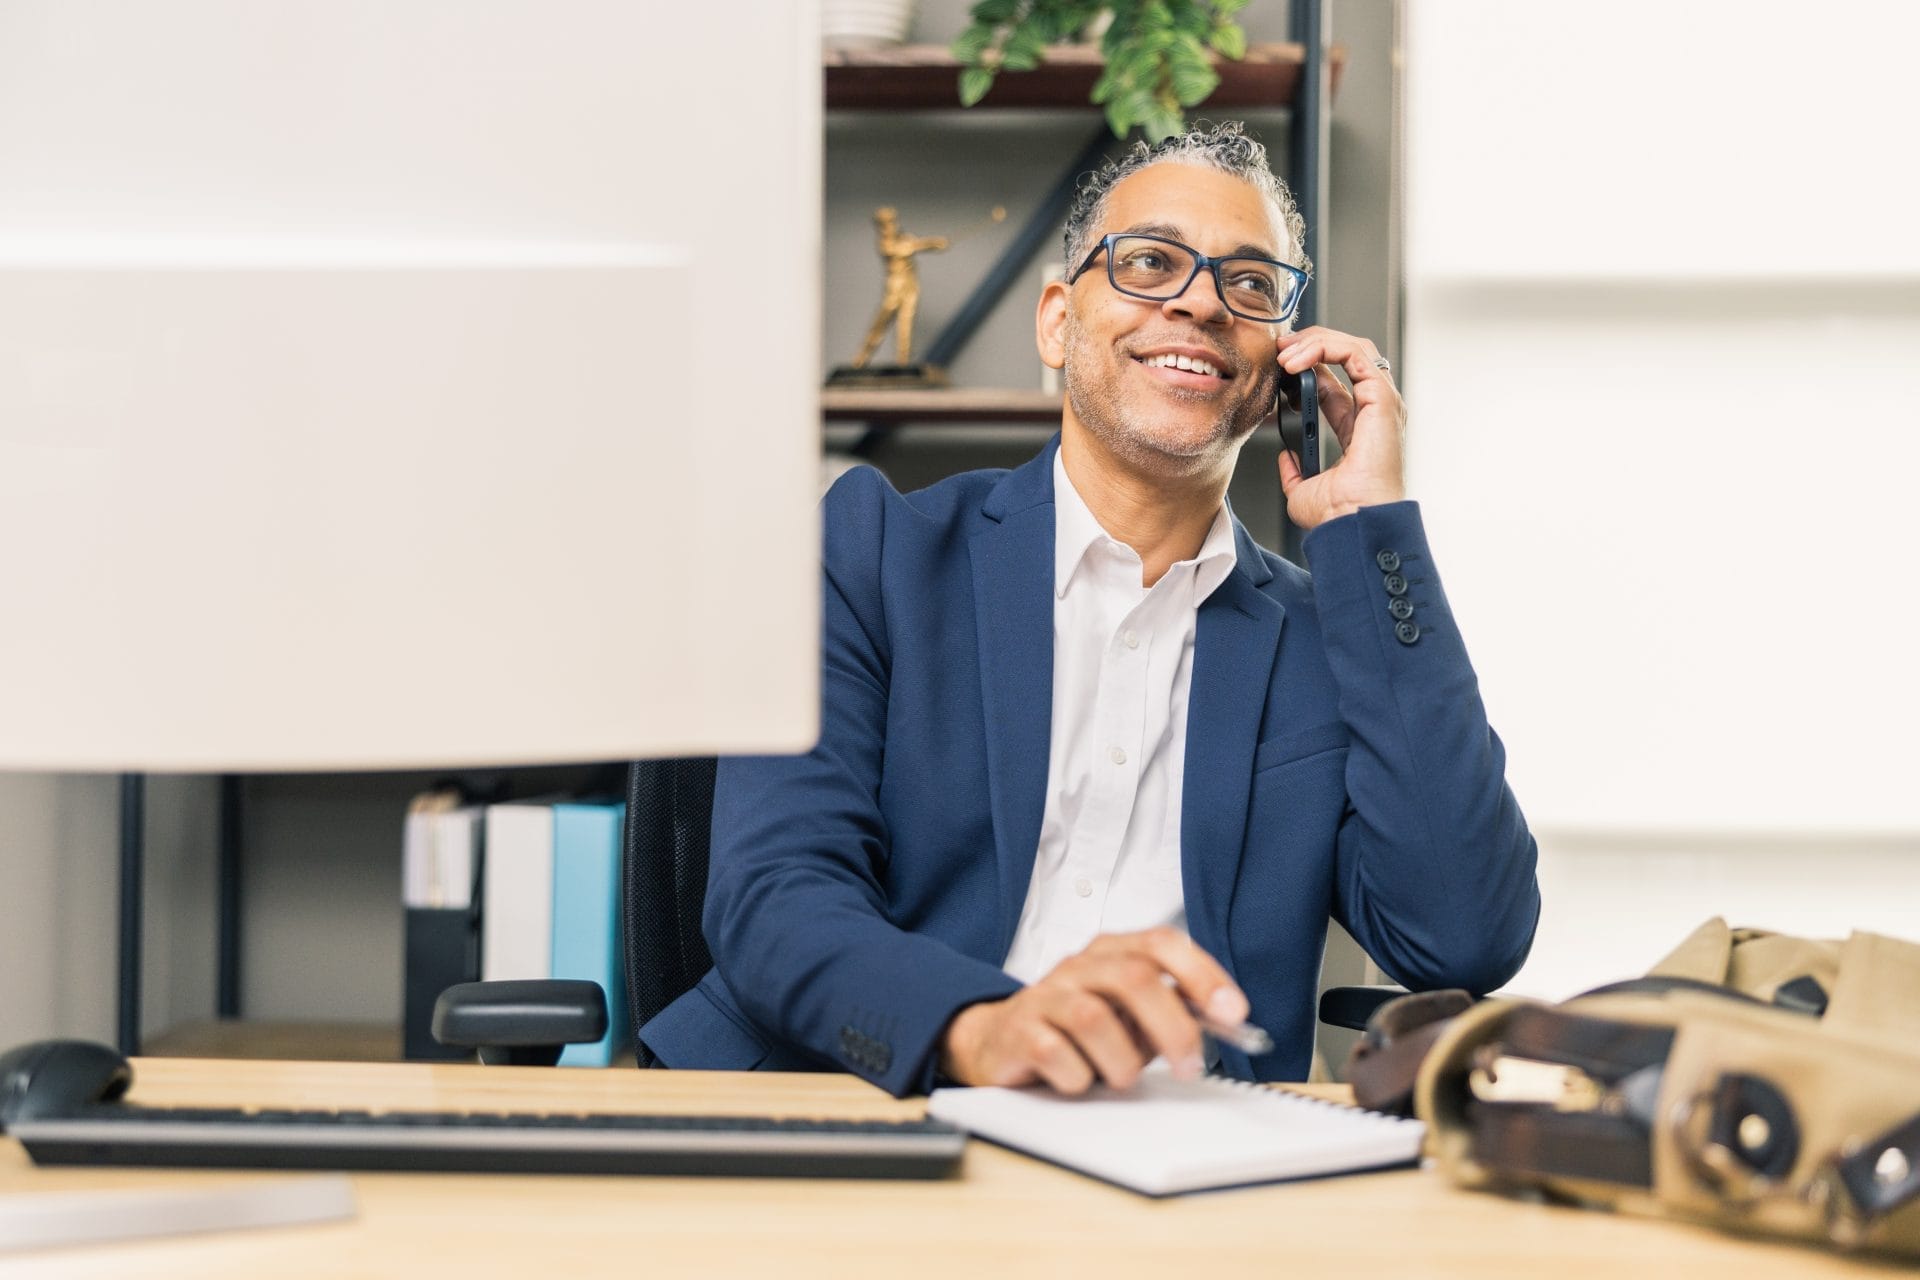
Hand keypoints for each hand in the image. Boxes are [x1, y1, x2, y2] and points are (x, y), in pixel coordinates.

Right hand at [939, 928, 1248, 1093]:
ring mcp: (1045, 995)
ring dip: (1121, 1061)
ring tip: (1120, 1077)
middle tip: (1188, 1067)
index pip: (1161, 943)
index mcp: (1111, 952)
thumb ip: (1173, 1011)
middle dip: (1172, 1027)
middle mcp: (1078, 966)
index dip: (1202, 974)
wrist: (999, 1042)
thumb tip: (1226, 1019)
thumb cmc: (1077, 1030)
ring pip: (1094, 1018)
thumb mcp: (1130, 1016)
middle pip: (1134, 978)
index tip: (1233, 1013)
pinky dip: (1078, 1077)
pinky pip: (1056, 1054)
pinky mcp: (1018, 1031)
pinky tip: (1077, 1080)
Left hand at [1274, 326, 1407, 528]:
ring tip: (1285, 351)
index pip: (1332, 382)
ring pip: (1353, 347)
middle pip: (1346, 356)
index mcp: (1358, 429)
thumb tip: (1285, 459)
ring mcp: (1381, 402)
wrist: (1351, 523)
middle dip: (1310, 344)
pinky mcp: (1382, 398)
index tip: (1276, 367)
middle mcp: (1374, 411)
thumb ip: (1294, 471)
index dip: (1304, 366)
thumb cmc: (1336, 515)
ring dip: (1315, 341)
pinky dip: (1325, 348)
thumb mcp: (1303, 490)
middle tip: (1279, 349)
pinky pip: (1356, 354)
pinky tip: (1297, 361)